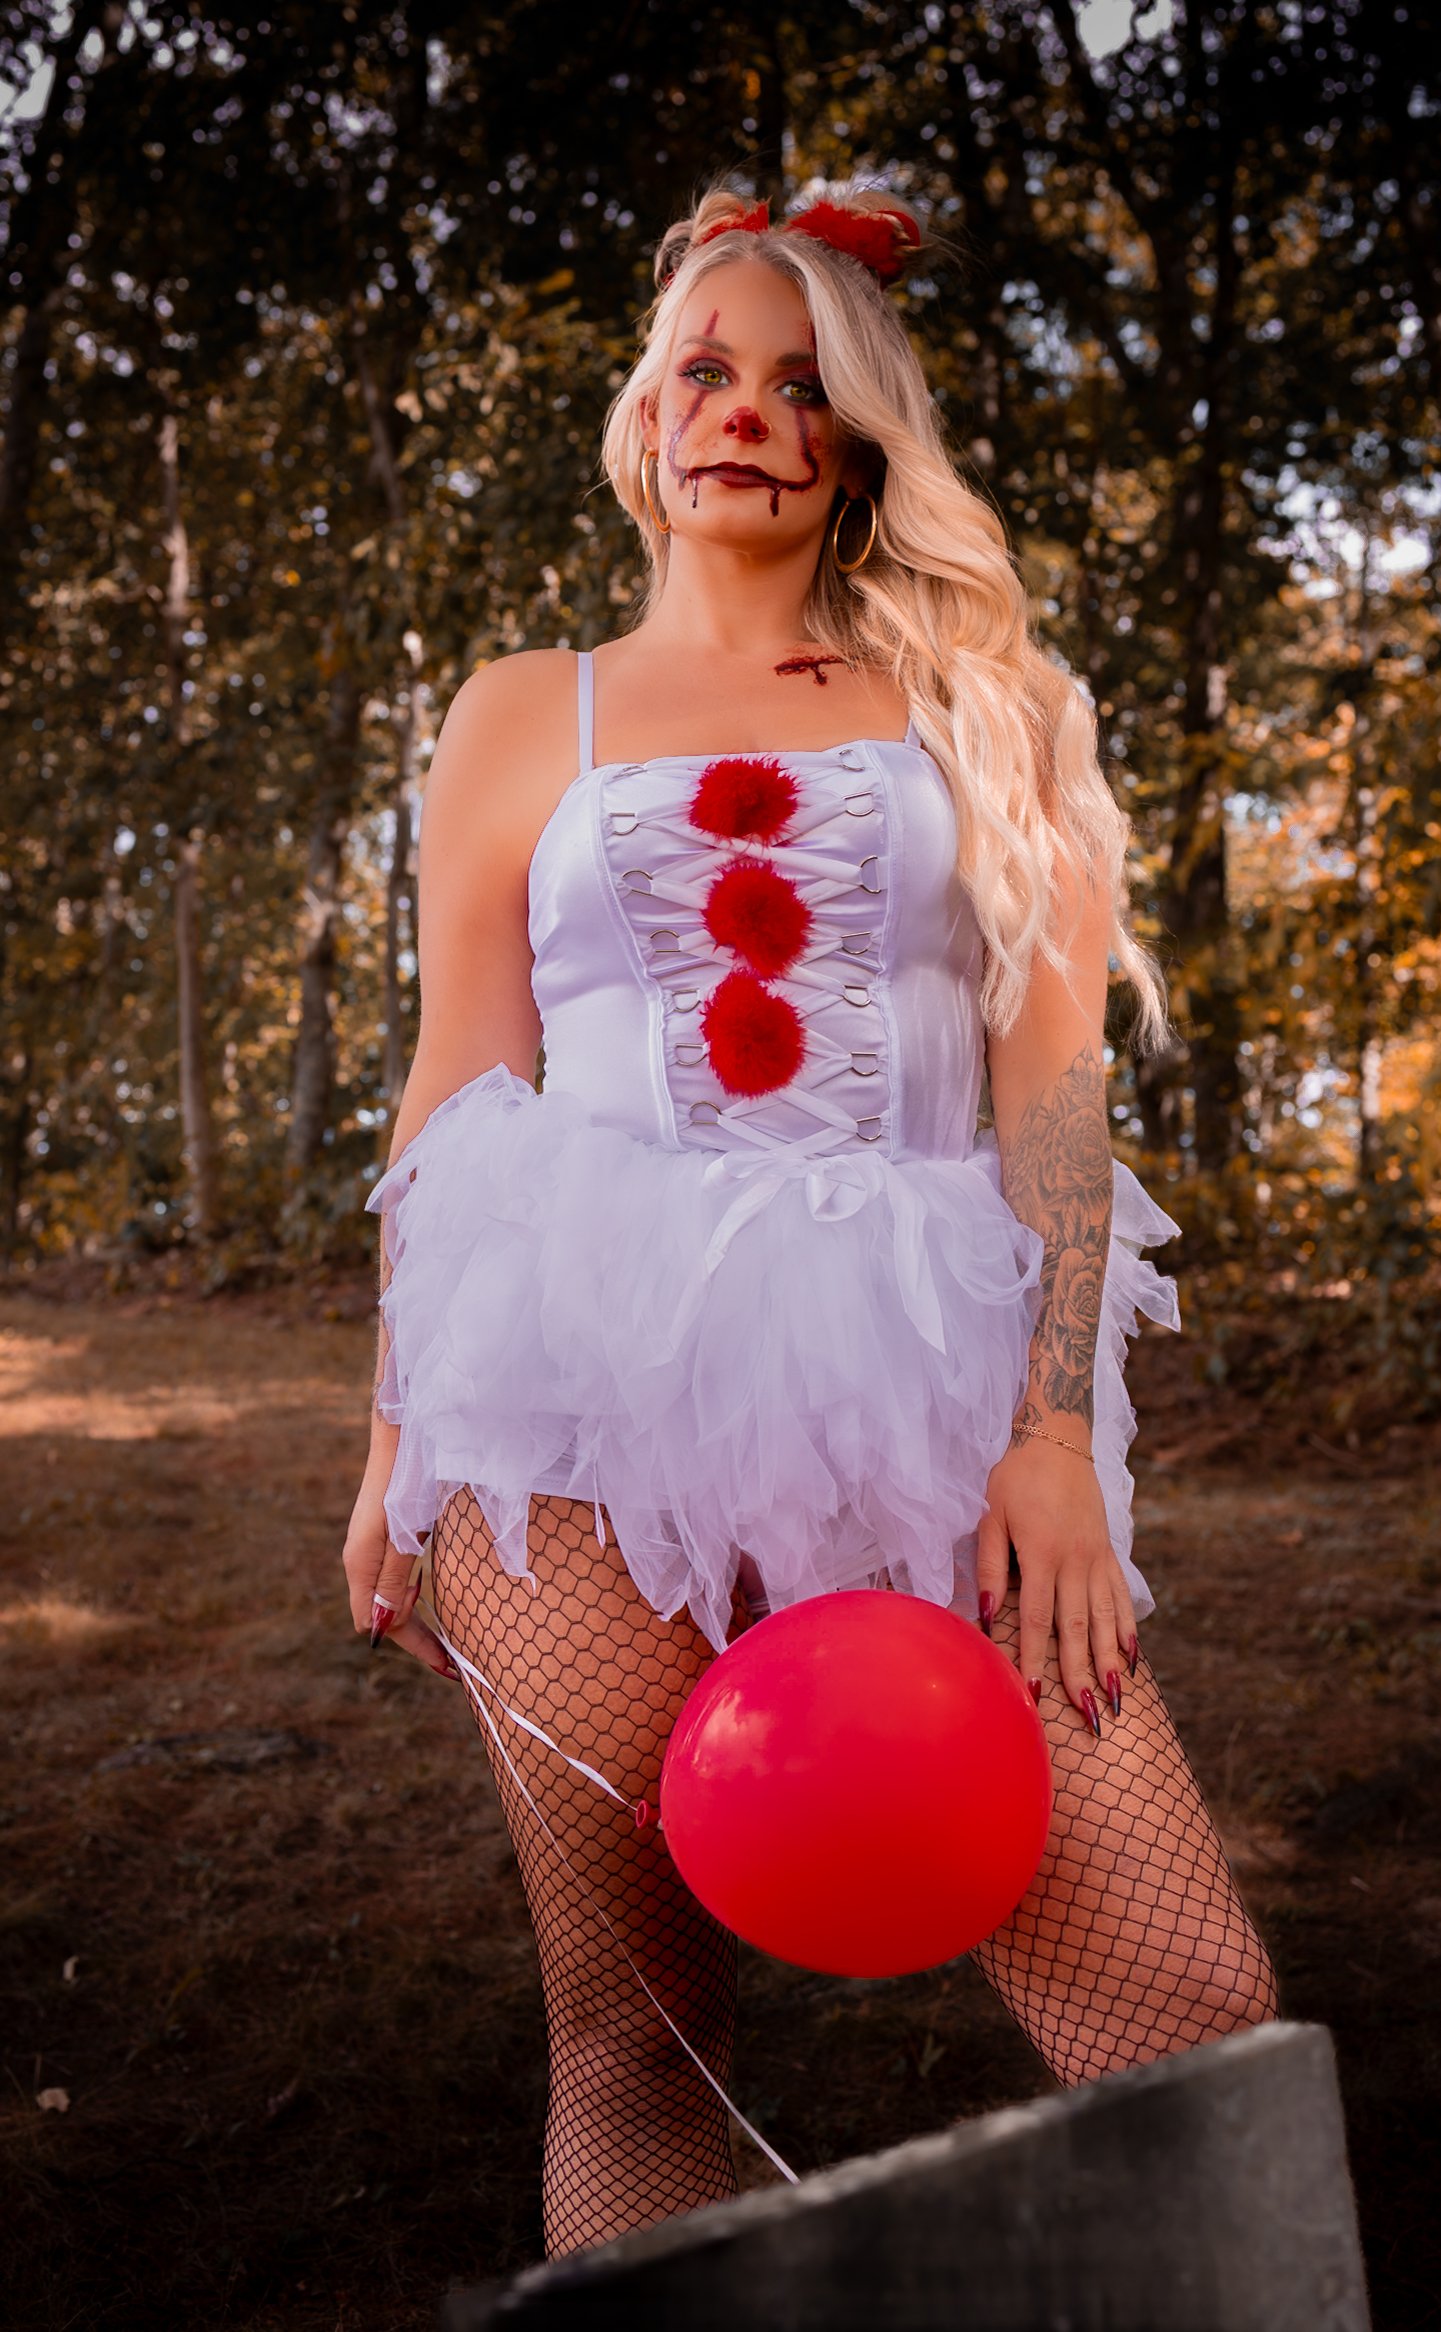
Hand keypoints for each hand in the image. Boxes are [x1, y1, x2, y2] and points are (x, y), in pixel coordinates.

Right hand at [342, 1473, 454, 1679]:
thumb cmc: (408, 1482)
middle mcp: (359, 1560)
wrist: (403, 1435)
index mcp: (360, 1564)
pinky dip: (410, 1596)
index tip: (447, 1663)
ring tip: (444, 1641)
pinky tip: (426, 1595)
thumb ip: (393, 1582)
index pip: (376, 1624)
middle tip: (451, 1665)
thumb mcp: (405, 1535)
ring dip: (413, 1620)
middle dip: (415, 1640)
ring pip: (386, 1597)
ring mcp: (369, 1547)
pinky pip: (391, 1578)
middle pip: (381, 1614)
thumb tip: (382, 1629)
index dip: (411, 1645)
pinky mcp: (381, 1533)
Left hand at [976, 1435, 1137, 1735]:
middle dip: (1081, 1675)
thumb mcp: (990, 1514)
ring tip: (1116, 1700)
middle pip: (1078, 1628)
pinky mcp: (1109, 1552)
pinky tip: (1131, 1658)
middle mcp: (1076, 1560)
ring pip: (1105, 1619)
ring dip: (1109, 1662)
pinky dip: (1126, 1629)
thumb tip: (989, 1615)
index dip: (1036, 1659)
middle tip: (1088, 1719)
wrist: (1058, 1438)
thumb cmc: (1014, 1477)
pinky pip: (1121, 1597)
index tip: (1034, 1697)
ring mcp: (1097, 1558)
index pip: (1038, 1618)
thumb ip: (990, 1565)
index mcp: (1042, 1552)